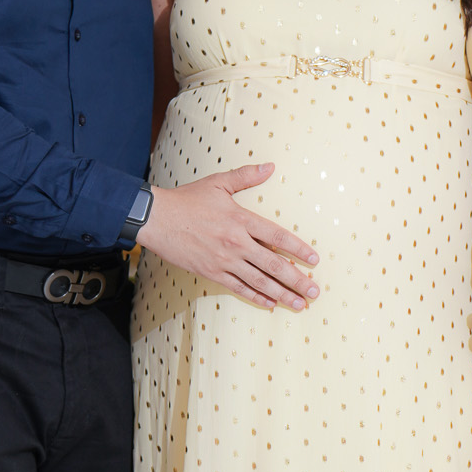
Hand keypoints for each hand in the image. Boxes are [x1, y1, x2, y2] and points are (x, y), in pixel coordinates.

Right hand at [138, 163, 319, 309]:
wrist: (156, 218)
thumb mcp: (218, 183)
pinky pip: (238, 288)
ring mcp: (224, 260)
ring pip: (259, 281)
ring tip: (300, 304)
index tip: (314, 260)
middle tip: (315, 291)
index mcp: (241, 219)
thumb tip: (270, 166)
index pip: (278, 237)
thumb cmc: (187, 199)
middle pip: (273, 265)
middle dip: (297, 279)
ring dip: (282, 294)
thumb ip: (246, 176)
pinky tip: (270, 304)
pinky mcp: (211, 272)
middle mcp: (236, 243)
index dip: (298, 249)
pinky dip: (256, 297)